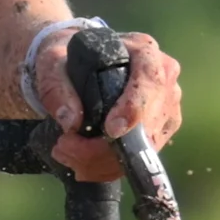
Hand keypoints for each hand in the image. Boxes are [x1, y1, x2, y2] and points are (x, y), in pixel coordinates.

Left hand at [28, 26, 184, 182]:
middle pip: (149, 122)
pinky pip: (141, 158)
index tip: (111, 130)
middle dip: (106, 147)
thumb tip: (71, 122)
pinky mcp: (161, 130)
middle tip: (65, 147)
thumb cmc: (70, 60)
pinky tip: (81, 164)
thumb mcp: (53, 64)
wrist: (79, 69)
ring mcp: (166, 106)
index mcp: (143, 52)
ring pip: (146, 147)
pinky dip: (108, 167)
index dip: (135, 107)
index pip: (150, 79)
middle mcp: (163, 78)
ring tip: (66, 154)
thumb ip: (56, 88)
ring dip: (103, 161)